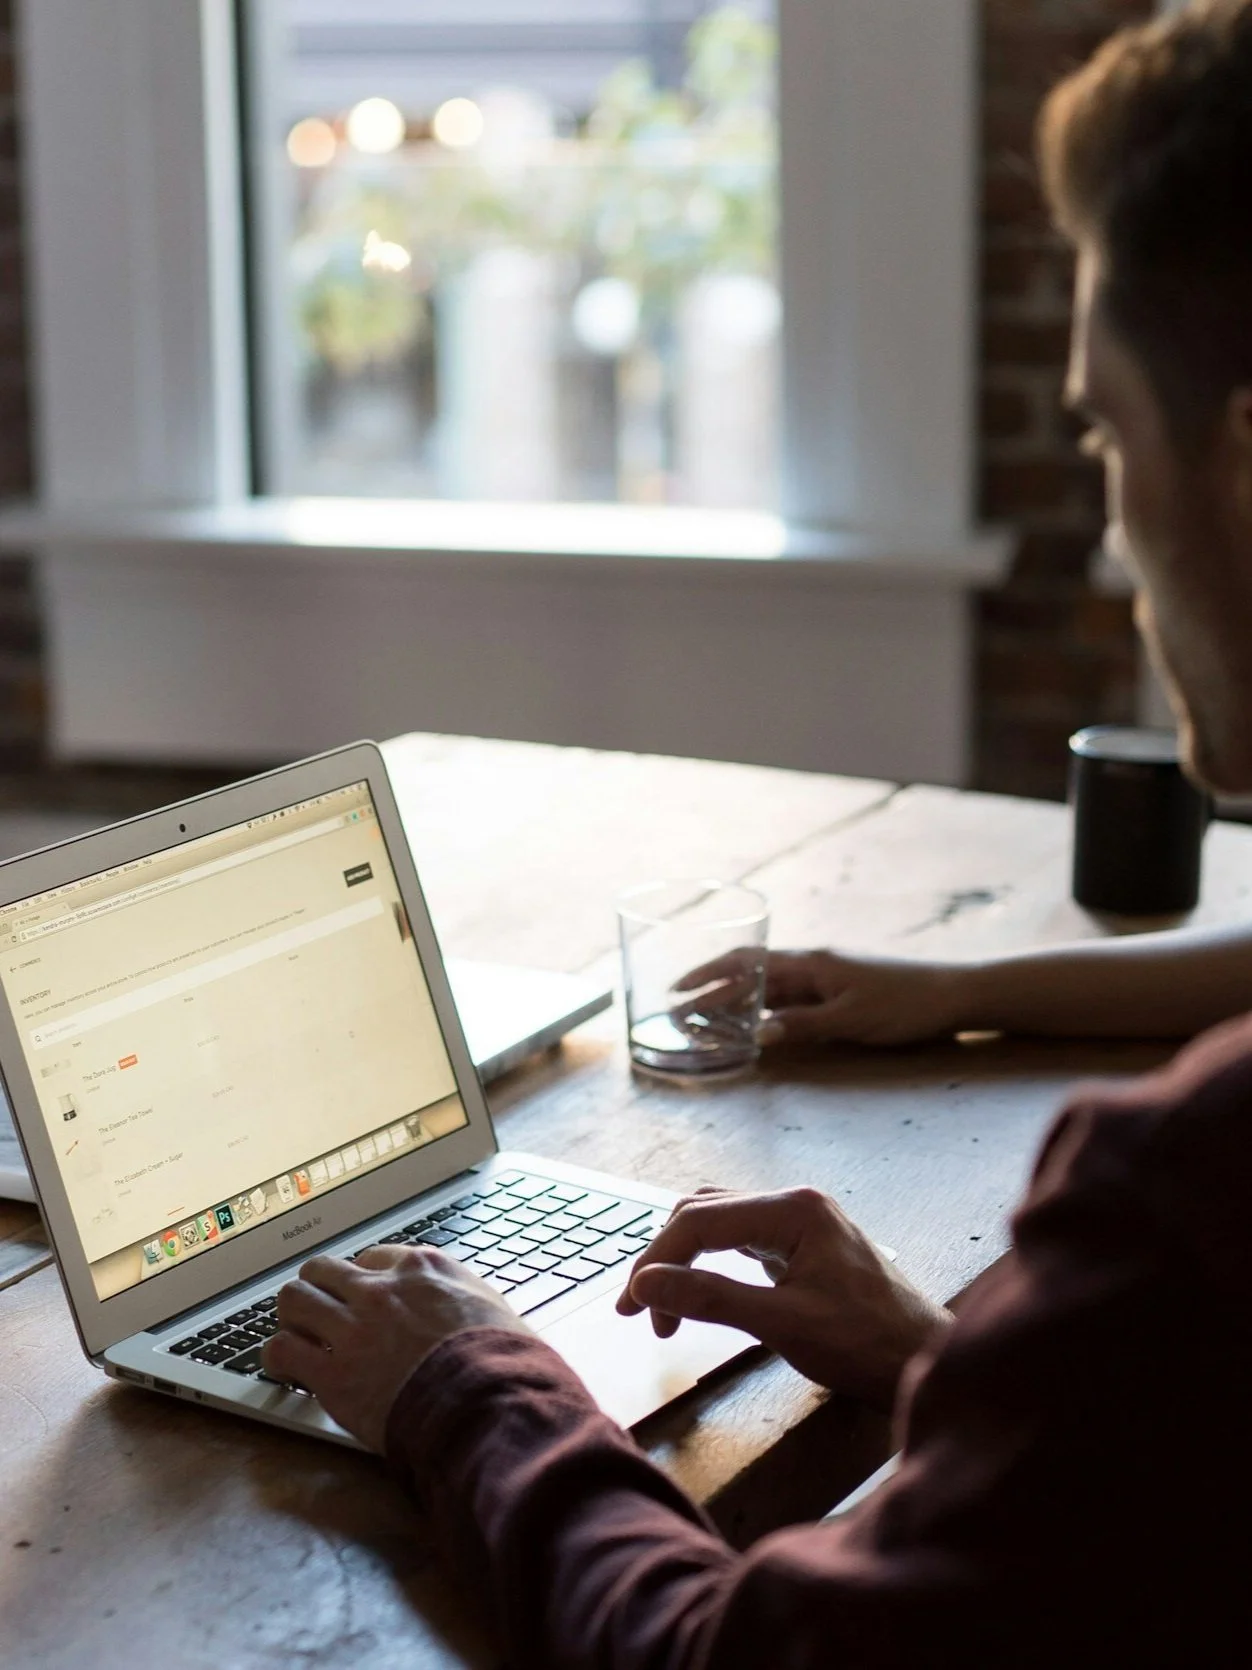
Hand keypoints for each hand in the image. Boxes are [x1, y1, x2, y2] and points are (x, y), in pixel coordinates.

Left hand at [262, 1245, 529, 1450]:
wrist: (488, 1404)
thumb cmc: (504, 1363)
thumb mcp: (495, 1310)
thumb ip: (467, 1302)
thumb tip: (471, 1313)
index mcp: (423, 1270)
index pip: (374, 1258)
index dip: (365, 1281)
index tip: (363, 1300)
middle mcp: (382, 1290)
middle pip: (324, 1269)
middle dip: (319, 1290)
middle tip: (321, 1315)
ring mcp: (353, 1328)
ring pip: (293, 1299)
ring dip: (293, 1318)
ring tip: (297, 1337)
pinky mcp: (332, 1372)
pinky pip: (281, 1350)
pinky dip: (278, 1358)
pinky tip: (285, 1371)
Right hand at [616, 1187, 948, 1406]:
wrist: (928, 1362)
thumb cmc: (868, 1345)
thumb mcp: (783, 1324)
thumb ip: (711, 1298)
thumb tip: (645, 1284)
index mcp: (793, 1210)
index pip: (699, 1220)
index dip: (656, 1261)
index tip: (632, 1307)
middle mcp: (795, 1203)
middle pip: (704, 1212)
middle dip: (665, 1259)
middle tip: (640, 1312)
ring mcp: (801, 1222)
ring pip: (719, 1224)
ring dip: (685, 1260)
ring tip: (664, 1309)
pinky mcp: (804, 1246)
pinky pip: (741, 1240)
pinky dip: (711, 1264)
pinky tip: (701, 1292)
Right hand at [683, 949, 969, 1047]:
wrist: (952, 995)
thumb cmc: (904, 1005)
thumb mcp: (851, 1020)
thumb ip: (803, 1025)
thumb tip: (757, 1034)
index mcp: (810, 963)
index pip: (747, 964)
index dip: (708, 975)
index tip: (677, 990)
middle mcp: (812, 965)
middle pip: (751, 974)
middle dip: (712, 989)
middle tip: (678, 1010)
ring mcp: (824, 978)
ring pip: (768, 987)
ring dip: (735, 1001)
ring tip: (704, 1020)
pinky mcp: (838, 992)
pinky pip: (789, 999)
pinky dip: (764, 1010)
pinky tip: (753, 1025)